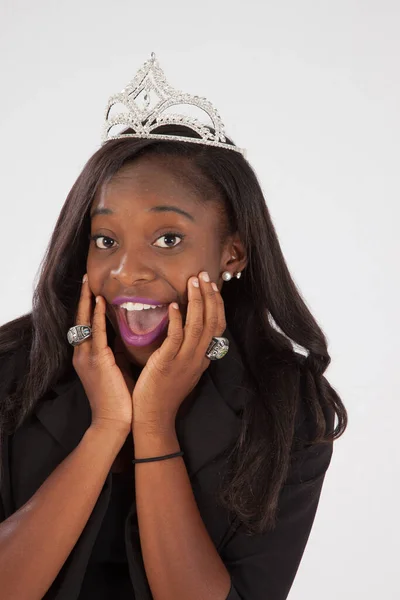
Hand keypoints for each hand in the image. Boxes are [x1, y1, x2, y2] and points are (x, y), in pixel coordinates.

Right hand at [72, 275, 133, 433]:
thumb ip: (117, 351)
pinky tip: (100, 302)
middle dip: (84, 298)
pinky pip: (96, 333)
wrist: (113, 422)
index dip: (87, 306)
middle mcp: (82, 354)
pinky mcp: (97, 362)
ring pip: (85, 322)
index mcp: (87, 356)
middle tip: (86, 278)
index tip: (91, 288)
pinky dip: (97, 316)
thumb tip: (126, 335)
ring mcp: (87, 357)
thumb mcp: (116, 369)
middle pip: (80, 319)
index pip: (86, 325)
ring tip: (89, 283)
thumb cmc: (119, 398)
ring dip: (87, 301)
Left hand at [131, 272, 226, 432]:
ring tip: (193, 282)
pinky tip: (175, 305)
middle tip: (204, 275)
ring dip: (197, 302)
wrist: (154, 417)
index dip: (216, 304)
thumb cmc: (162, 393)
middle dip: (210, 296)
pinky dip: (178, 320)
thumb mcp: (181, 369)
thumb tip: (180, 326)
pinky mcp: (168, 364)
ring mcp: (185, 361)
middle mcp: (198, 358)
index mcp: (202, 358)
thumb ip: (184, 349)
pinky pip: (176, 338)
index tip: (212, 286)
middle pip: (212, 322)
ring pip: (198, 326)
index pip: (217, 326)